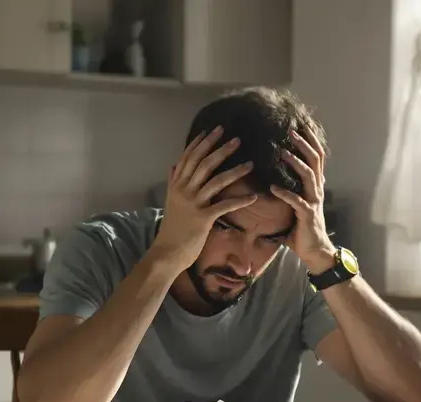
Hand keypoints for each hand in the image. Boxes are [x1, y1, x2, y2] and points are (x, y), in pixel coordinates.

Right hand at [150, 126, 255, 270]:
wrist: (167, 251)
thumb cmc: (171, 228)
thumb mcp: (170, 201)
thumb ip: (172, 182)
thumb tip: (173, 166)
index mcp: (176, 185)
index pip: (188, 157)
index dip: (201, 142)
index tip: (214, 130)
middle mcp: (184, 190)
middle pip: (203, 164)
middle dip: (220, 149)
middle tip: (236, 139)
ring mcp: (193, 204)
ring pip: (216, 181)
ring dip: (235, 171)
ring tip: (251, 163)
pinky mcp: (203, 218)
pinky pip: (224, 206)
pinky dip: (240, 201)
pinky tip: (253, 197)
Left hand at [271, 129, 336, 274]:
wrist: (315, 252)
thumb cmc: (302, 230)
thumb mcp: (293, 208)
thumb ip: (284, 195)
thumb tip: (265, 185)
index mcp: (314, 186)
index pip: (316, 158)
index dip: (310, 141)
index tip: (301, 126)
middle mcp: (316, 190)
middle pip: (315, 160)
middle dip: (304, 144)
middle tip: (291, 131)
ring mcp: (313, 201)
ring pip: (308, 176)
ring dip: (296, 162)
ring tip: (283, 152)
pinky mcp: (307, 215)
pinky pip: (296, 201)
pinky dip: (284, 193)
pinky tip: (272, 187)